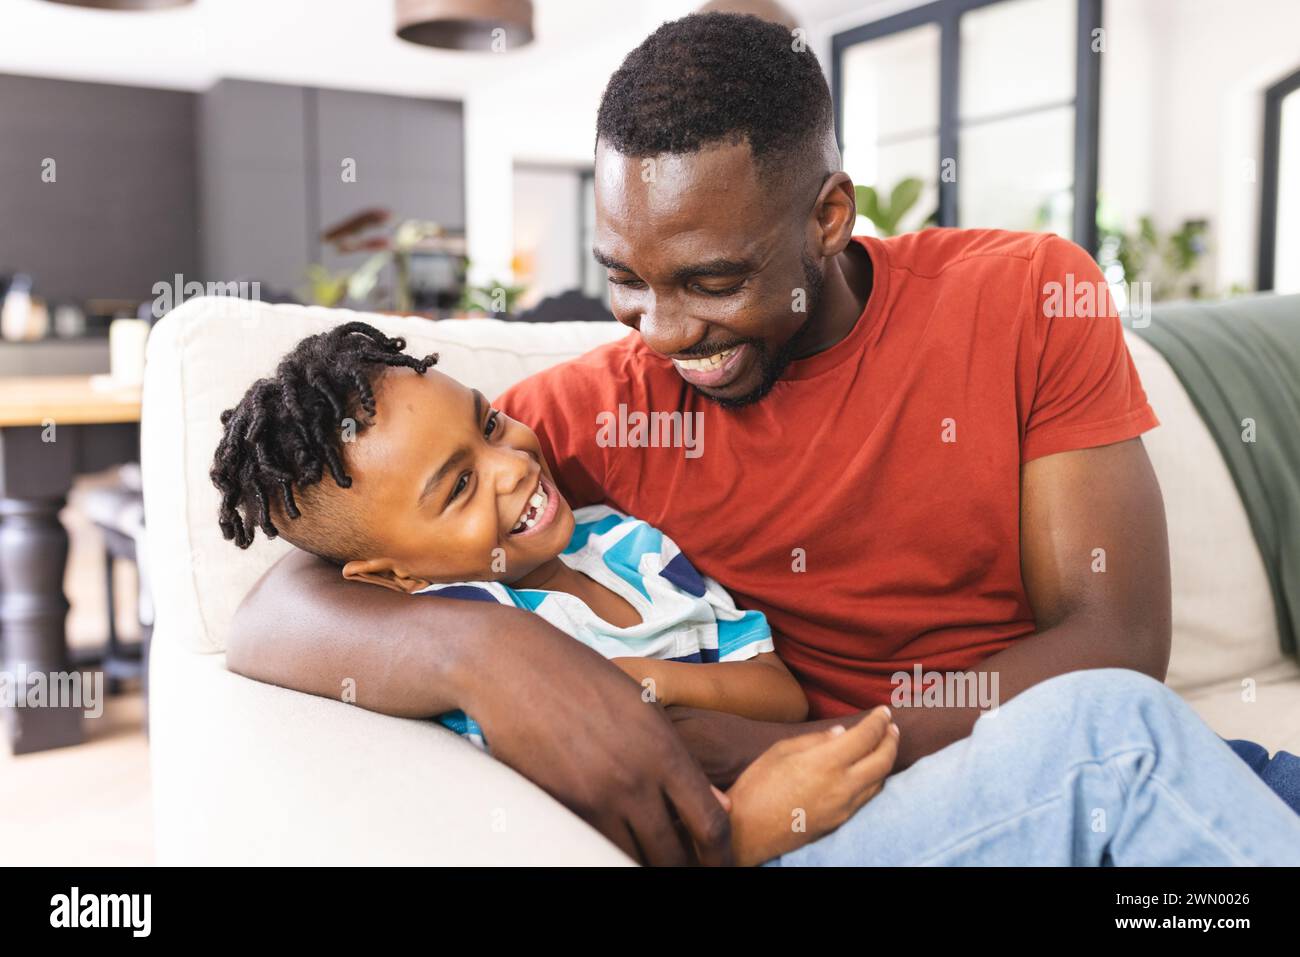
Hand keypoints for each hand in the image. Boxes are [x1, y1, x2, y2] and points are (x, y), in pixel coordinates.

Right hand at [468, 638, 731, 865]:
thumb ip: (682, 760)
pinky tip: (612, 840)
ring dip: (642, 860)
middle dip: (683, 867)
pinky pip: (592, 844)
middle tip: (685, 866)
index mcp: (664, 750)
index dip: (720, 856)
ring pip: (630, 858)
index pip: (710, 824)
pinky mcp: (559, 806)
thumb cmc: (582, 676)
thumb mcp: (644, 707)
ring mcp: (594, 797)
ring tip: (648, 855)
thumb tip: (720, 804)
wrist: (514, 667)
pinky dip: (606, 848)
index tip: (721, 865)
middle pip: (673, 856)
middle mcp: (634, 780)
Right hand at [725, 706, 898, 865]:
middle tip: (891, 727)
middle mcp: (842, 786)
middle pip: (883, 760)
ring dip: (885, 761)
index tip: (884, 711)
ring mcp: (844, 807)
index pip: (866, 737)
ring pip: (879, 782)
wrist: (747, 831)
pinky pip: (867, 797)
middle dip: (891, 740)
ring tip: (883, 747)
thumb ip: (815, 740)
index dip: (879, 721)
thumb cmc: (757, 786)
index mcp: (826, 762)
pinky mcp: (840, 821)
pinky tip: (868, 773)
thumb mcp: (781, 751)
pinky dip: (874, 780)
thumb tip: (842, 732)